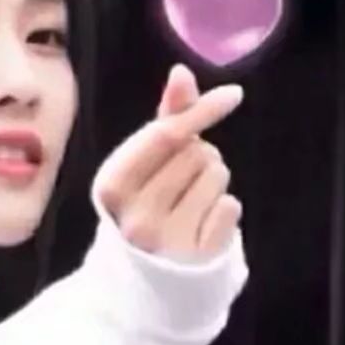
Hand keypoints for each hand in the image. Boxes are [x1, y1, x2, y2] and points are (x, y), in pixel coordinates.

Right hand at [92, 65, 243, 260]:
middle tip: (180, 180)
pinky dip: (224, 210)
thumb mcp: (142, 162)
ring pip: (218, 178)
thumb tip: (181, 72)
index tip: (233, 95)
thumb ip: (166, 117)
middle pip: (197, 154)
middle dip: (199, 158)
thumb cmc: (144, 202)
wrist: (144, 272)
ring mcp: (166, 241)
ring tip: (190, 201)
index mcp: (111, 186)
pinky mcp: (197, 257)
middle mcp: (135, 215)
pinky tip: (202, 223)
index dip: (201, 111)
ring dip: (213, 182)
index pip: (165, 136)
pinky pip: (231, 208)